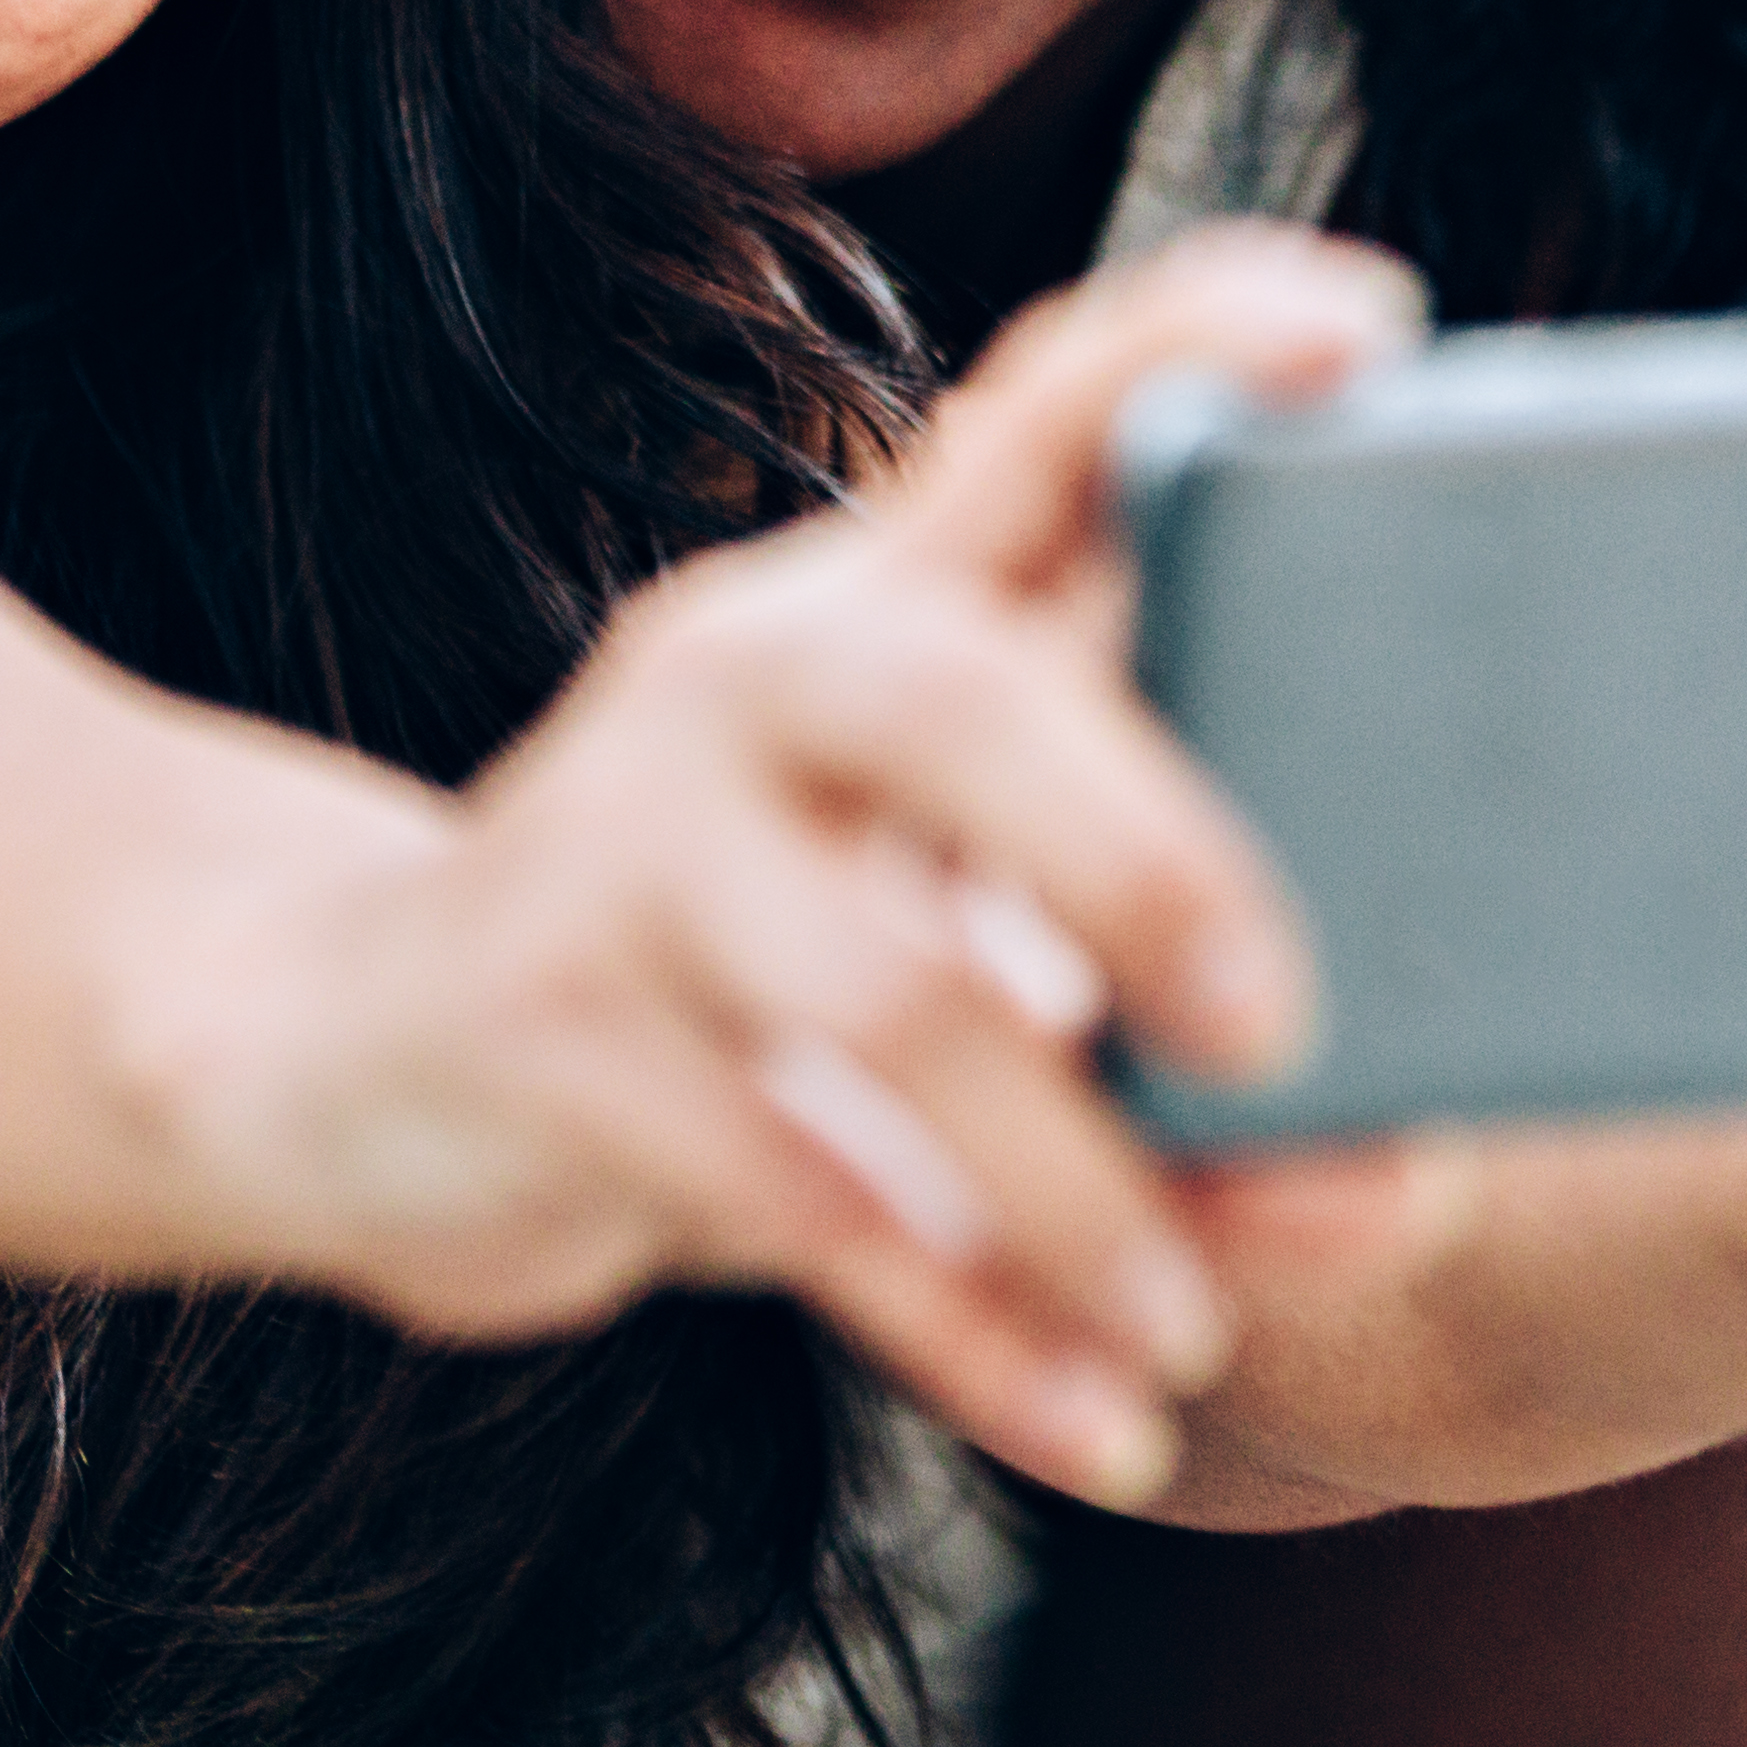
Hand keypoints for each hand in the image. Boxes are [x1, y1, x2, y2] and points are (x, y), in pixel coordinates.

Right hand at [130, 225, 1403, 1505]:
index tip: (1372, 328)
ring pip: (876, 991)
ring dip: (1066, 1180)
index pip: (1030, 413)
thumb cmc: (721, 987)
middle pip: (946, 692)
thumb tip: (1400, 1178)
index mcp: (860, 605)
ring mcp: (618, 839)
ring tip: (1191, 1316)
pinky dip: (959, 1327)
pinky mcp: (537, 1025)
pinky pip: (782, 1188)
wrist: (345, 1061)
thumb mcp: (917, 929)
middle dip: (1137, 853)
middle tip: (1283, 1026)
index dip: (1193, 348)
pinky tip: (1092, 1419)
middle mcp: (735, 673)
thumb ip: (1149, 1012)